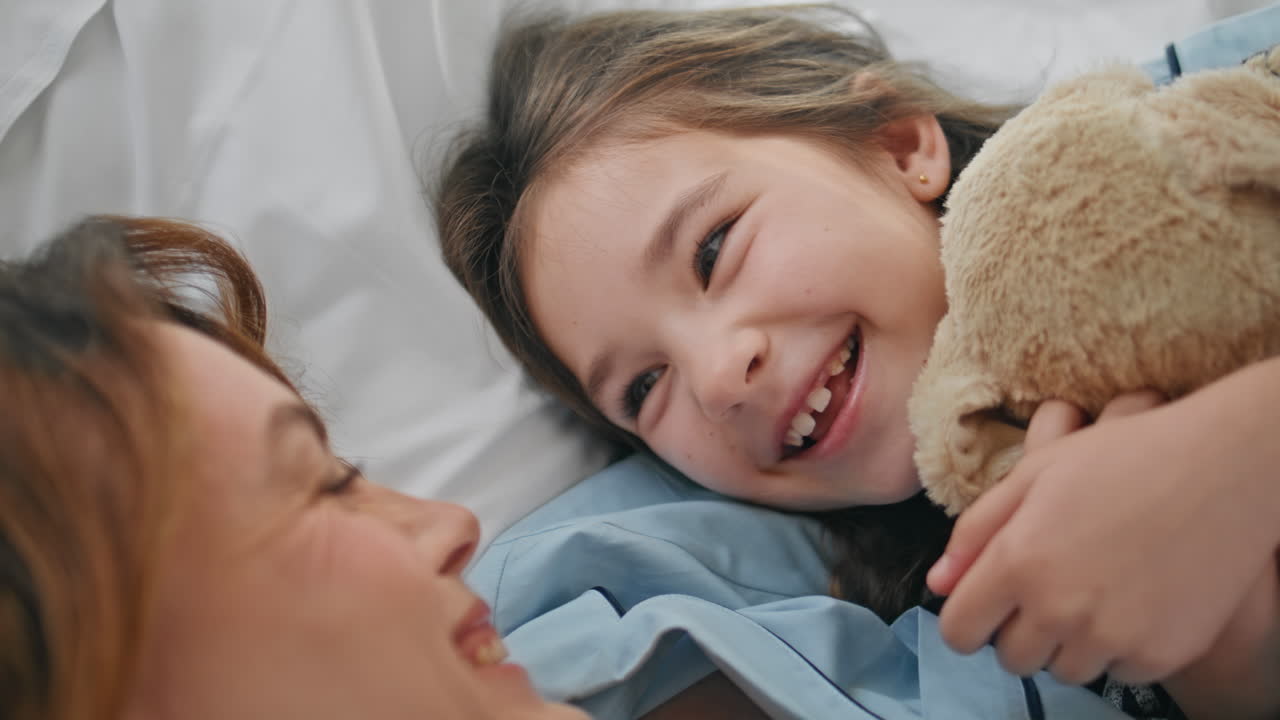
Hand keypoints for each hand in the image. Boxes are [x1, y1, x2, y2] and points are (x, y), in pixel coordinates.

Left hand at [927, 388, 1278, 685]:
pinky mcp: (1158, 654)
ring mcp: (1111, 637)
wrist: (1226, 469)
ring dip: (1067, 643)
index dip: (966, 620)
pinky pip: (1118, 672)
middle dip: (1017, 631)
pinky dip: (1119, 649)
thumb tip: (938, 584)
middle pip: (1011, 659)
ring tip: (1092, 594)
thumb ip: (975, 532)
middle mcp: (1058, 608)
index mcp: (1017, 562)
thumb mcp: (1034, 475)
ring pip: (1063, 670)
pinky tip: (1134, 603)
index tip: (984, 605)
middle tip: (1046, 592)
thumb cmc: (1124, 459)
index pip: (958, 632)